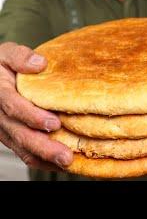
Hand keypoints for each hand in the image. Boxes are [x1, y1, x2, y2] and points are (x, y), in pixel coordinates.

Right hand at [0, 42, 72, 170]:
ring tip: (68, 163)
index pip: (14, 108)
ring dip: (45, 158)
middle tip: (66, 156)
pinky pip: (24, 152)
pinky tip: (60, 165)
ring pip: (22, 147)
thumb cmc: (2, 64)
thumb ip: (20, 57)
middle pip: (20, 134)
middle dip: (43, 147)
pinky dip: (42, 161)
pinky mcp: (11, 137)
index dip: (32, 117)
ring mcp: (4, 129)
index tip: (54, 123)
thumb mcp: (6, 53)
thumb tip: (40, 63)